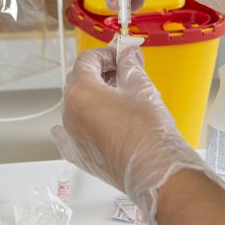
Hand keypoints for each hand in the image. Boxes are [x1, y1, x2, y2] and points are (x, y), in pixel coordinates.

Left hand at [50, 38, 223, 224]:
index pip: (86, 61)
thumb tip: (128, 53)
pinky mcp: (79, 155)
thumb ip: (130, 65)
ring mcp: (72, 137)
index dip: (105, 54)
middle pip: (78, 82)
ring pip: (76, 106)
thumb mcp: (141, 87)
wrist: (155, 171)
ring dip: (94, 96)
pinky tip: (87, 121)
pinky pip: (71, 134)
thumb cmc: (149, 132)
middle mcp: (69, 114)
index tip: (120, 55)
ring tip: (119, 96)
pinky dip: (80, 123)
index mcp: (80, 92)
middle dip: (100, 73)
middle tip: (122, 70)